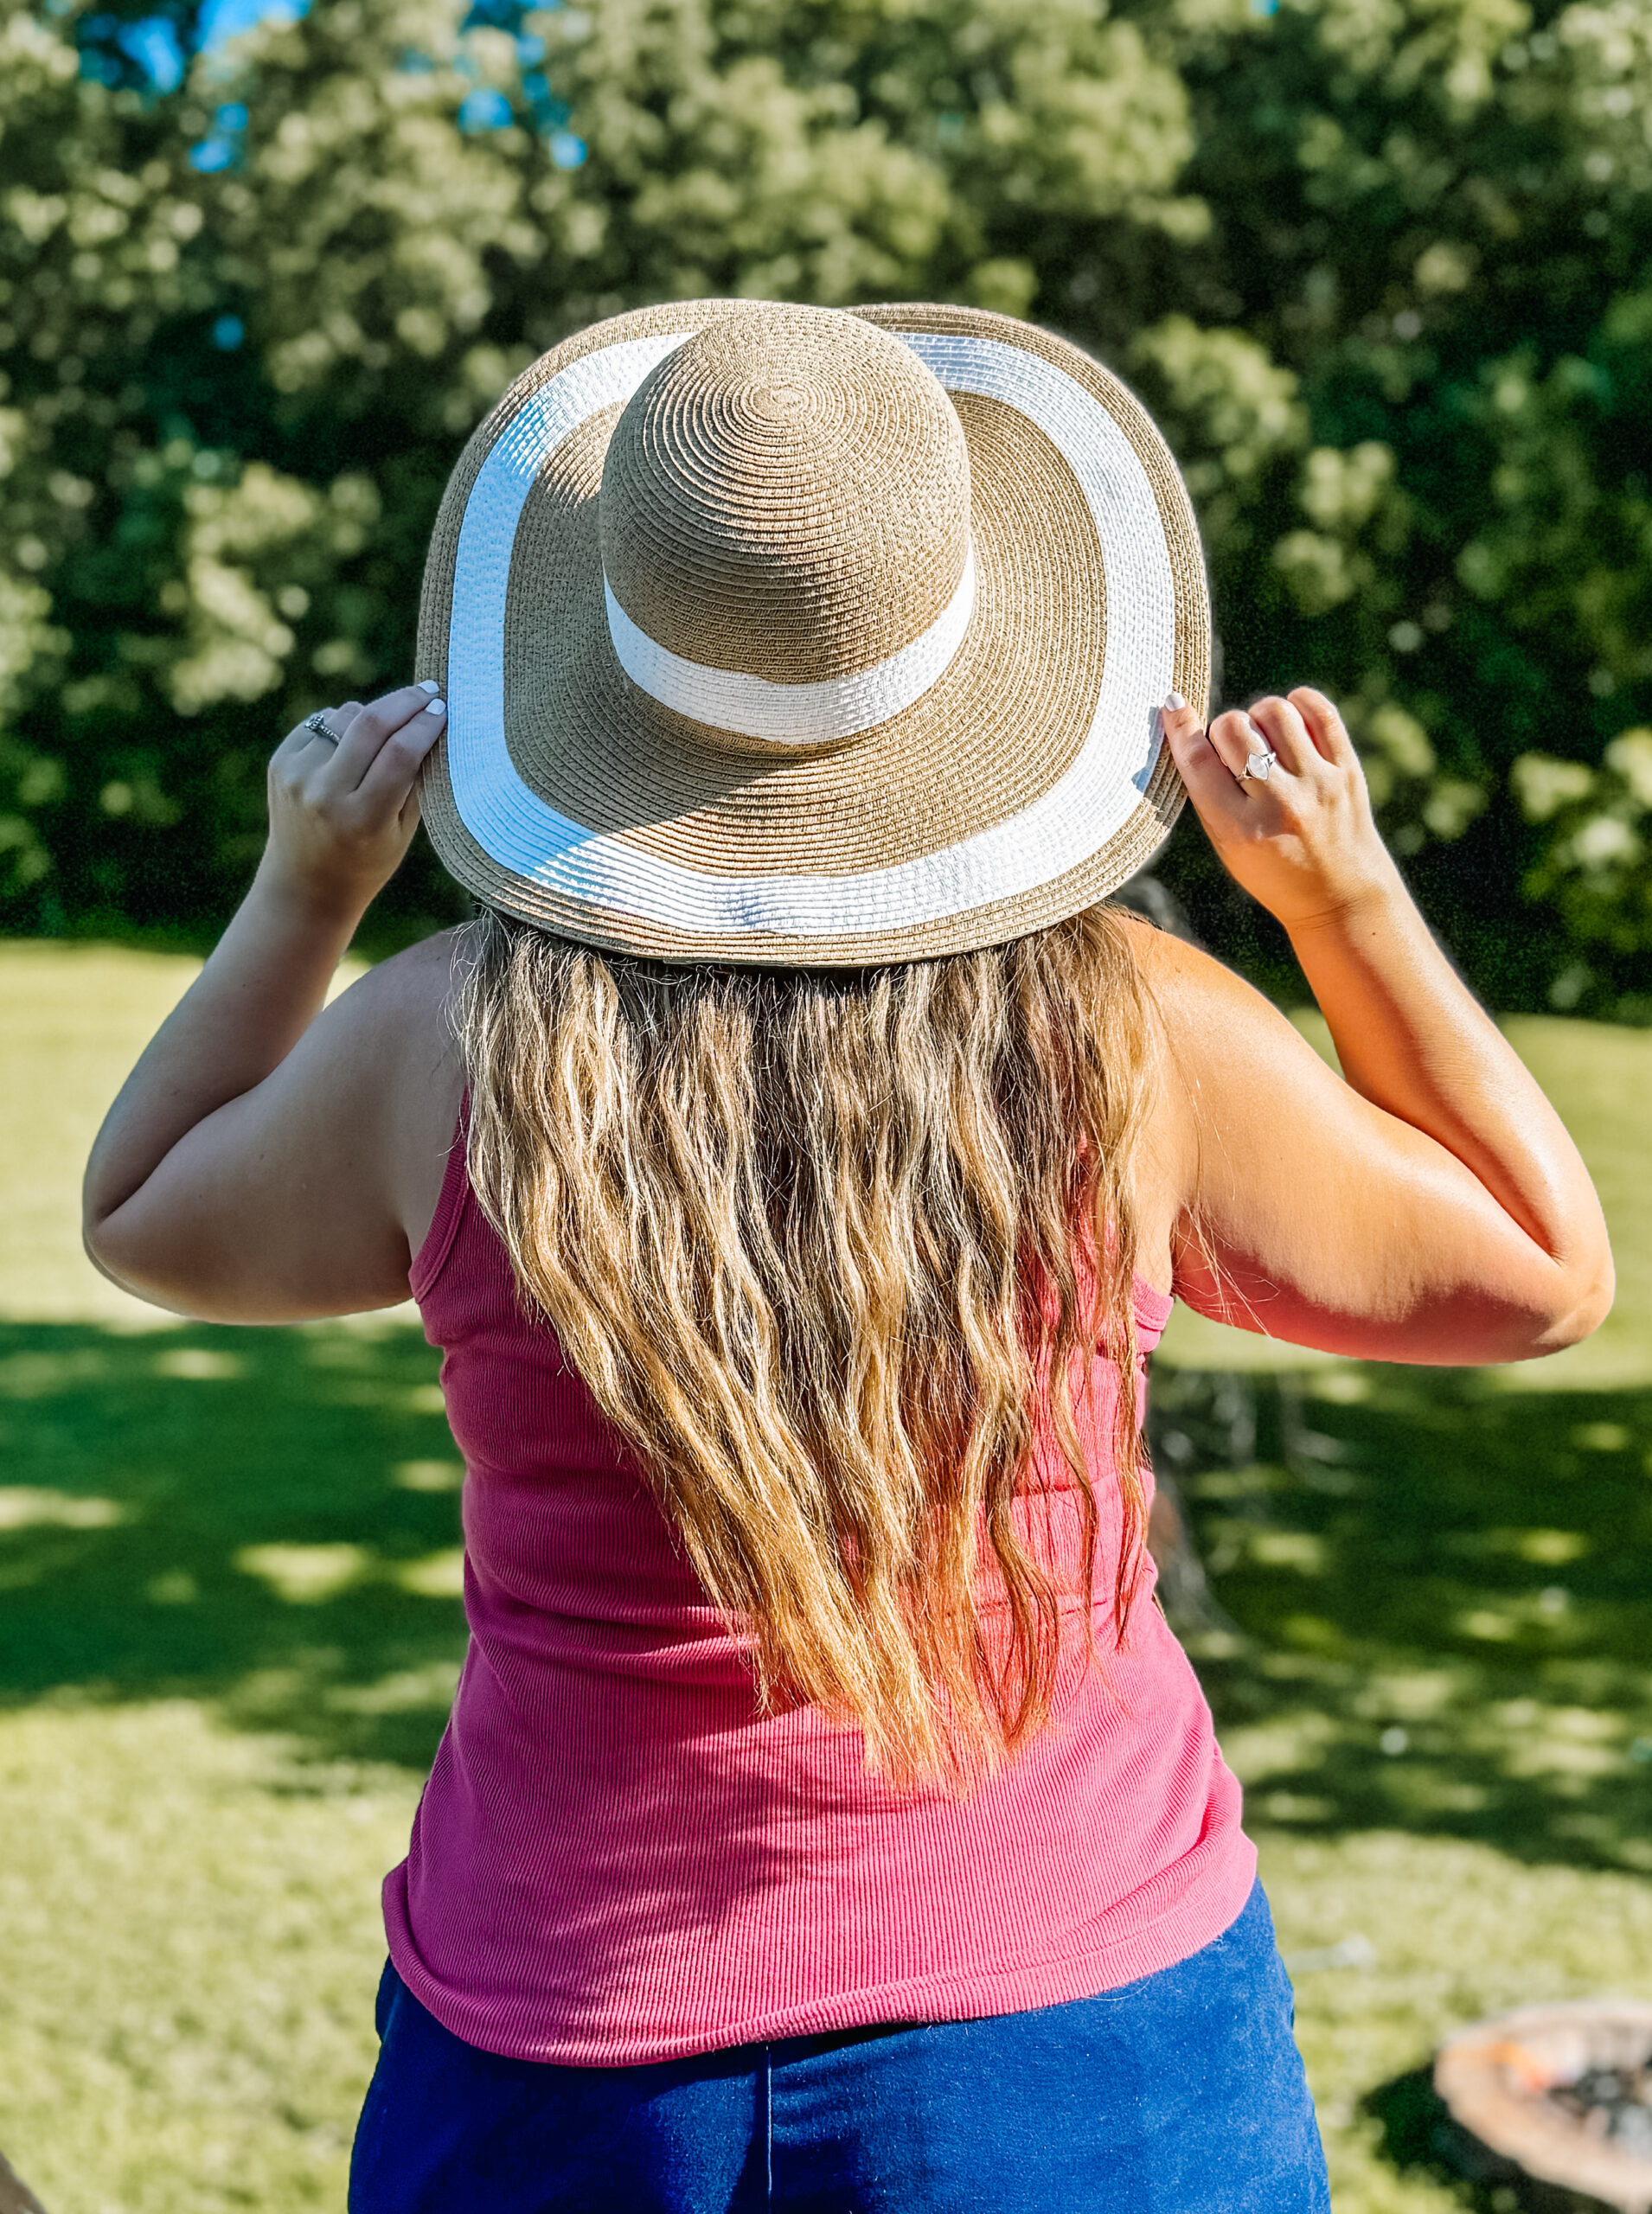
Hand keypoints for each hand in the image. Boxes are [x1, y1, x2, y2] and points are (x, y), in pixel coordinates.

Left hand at [261, 682, 445, 918]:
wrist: (304, 885)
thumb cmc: (368, 859)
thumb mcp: (403, 831)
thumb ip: (416, 779)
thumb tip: (432, 722)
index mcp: (363, 818)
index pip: (400, 753)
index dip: (426, 724)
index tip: (443, 709)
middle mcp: (325, 793)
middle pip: (371, 723)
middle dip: (406, 700)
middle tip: (429, 691)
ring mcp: (297, 775)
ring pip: (346, 714)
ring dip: (374, 714)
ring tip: (391, 727)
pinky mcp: (280, 762)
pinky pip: (322, 722)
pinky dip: (344, 724)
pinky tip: (353, 743)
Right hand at [1161, 686, 1403, 933]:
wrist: (1340, 898)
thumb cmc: (1273, 871)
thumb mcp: (1228, 845)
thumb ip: (1207, 791)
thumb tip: (1183, 721)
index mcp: (1239, 830)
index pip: (1199, 762)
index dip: (1180, 728)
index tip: (1173, 707)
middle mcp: (1279, 804)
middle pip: (1232, 727)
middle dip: (1225, 729)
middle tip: (1233, 750)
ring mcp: (1317, 784)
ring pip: (1274, 711)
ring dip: (1259, 716)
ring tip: (1263, 737)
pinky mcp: (1346, 771)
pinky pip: (1318, 710)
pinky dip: (1297, 703)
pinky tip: (1290, 720)